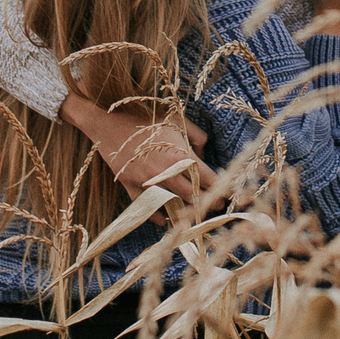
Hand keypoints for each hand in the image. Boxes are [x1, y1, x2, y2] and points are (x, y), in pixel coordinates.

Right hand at [61, 93, 216, 201]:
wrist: (110, 121)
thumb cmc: (146, 118)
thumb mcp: (177, 120)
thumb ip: (197, 136)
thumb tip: (203, 152)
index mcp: (180, 155)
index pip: (207, 178)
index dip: (221, 188)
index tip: (229, 195)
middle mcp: (166, 171)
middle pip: (192, 196)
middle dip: (207, 202)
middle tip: (216, 206)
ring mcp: (147, 181)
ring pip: (172, 204)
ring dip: (185, 211)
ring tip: (195, 213)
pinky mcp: (131, 185)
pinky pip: (147, 207)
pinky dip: (157, 215)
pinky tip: (166, 219)